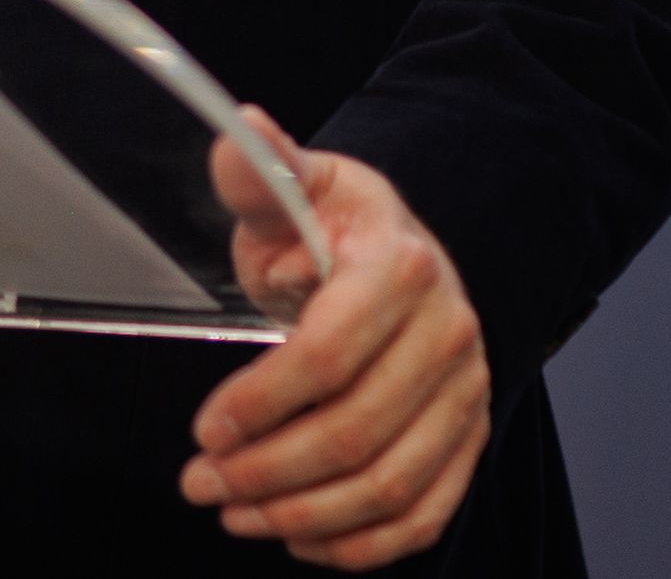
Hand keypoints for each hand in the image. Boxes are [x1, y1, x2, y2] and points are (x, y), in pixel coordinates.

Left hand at [178, 108, 490, 568]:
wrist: (407, 251)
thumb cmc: (335, 226)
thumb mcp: (295, 189)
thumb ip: (261, 173)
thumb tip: (238, 132)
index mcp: (402, 267)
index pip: (329, 354)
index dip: (260, 402)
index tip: (203, 430)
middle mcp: (448, 335)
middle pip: (356, 431)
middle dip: (267, 471)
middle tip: (201, 484)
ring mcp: (467, 393)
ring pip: (389, 484)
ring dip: (303, 514)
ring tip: (235, 514)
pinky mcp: (469, 439)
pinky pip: (424, 513)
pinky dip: (361, 545)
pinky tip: (300, 539)